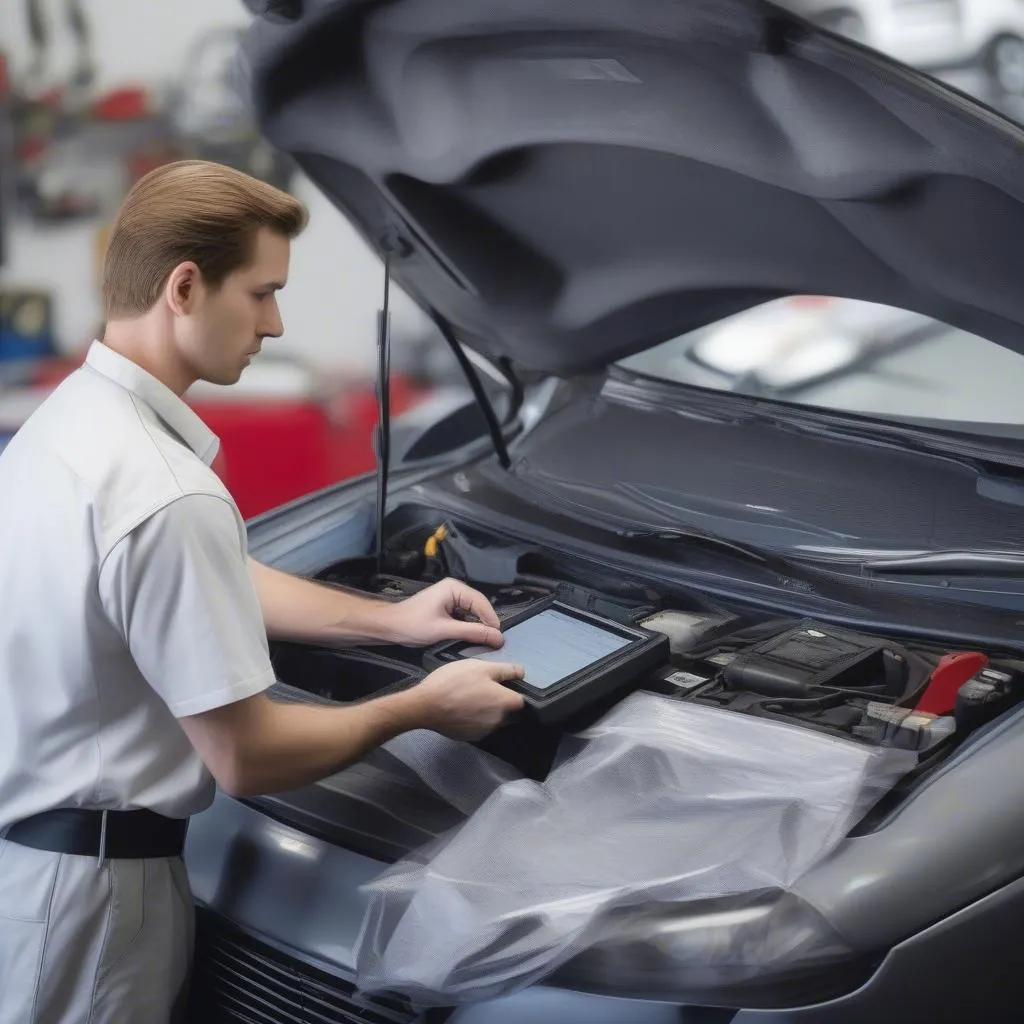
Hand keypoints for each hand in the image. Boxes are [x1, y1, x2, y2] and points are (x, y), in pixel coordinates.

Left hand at [384, 578, 503, 647]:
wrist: (389, 626)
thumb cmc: (413, 625)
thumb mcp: (444, 630)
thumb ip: (472, 633)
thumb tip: (498, 638)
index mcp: (454, 588)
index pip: (481, 603)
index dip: (491, 620)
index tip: (499, 639)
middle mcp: (455, 589)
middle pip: (479, 607)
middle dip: (486, 624)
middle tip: (494, 642)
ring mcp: (451, 597)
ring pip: (473, 613)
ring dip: (478, 626)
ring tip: (485, 642)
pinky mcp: (447, 607)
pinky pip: (464, 616)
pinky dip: (469, 627)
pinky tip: (472, 638)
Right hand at [407, 660, 524, 740]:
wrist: (425, 706)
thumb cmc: (455, 682)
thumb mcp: (480, 666)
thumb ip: (505, 670)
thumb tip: (521, 672)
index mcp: (505, 703)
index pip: (522, 701)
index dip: (515, 691)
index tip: (504, 684)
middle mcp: (499, 721)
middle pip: (509, 713)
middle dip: (503, 704)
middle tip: (486, 689)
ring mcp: (484, 731)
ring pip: (494, 721)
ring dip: (488, 712)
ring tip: (472, 698)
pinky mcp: (469, 737)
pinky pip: (479, 727)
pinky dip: (475, 720)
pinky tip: (462, 709)